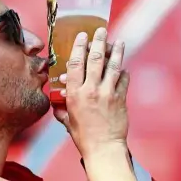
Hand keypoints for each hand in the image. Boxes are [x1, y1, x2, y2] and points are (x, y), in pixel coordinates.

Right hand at [53, 28, 129, 158]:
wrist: (104, 148)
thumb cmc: (83, 137)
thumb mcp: (67, 121)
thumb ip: (61, 109)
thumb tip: (57, 102)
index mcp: (74, 94)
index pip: (75, 64)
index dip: (78, 47)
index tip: (82, 37)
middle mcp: (91, 90)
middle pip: (95, 59)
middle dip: (99, 42)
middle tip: (101, 31)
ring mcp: (108, 93)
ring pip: (113, 66)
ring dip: (116, 51)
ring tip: (118, 41)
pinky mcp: (120, 98)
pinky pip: (123, 80)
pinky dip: (124, 72)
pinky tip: (124, 68)